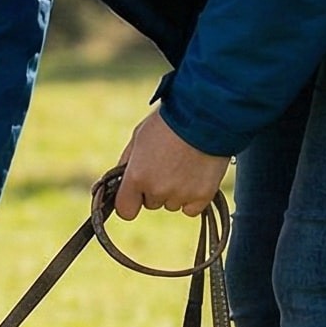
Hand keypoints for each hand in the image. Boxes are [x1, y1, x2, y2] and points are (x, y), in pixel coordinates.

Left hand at [111, 109, 230, 220]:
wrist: (206, 116)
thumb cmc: (169, 122)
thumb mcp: (139, 137)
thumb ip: (128, 162)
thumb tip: (119, 180)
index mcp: (137, 177)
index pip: (126, 210)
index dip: (130, 202)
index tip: (136, 194)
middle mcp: (157, 190)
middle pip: (152, 203)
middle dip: (156, 189)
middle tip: (167, 166)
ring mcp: (181, 195)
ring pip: (173, 204)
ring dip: (176, 192)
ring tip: (185, 166)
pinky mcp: (203, 196)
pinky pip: (191, 208)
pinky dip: (194, 197)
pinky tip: (197, 176)